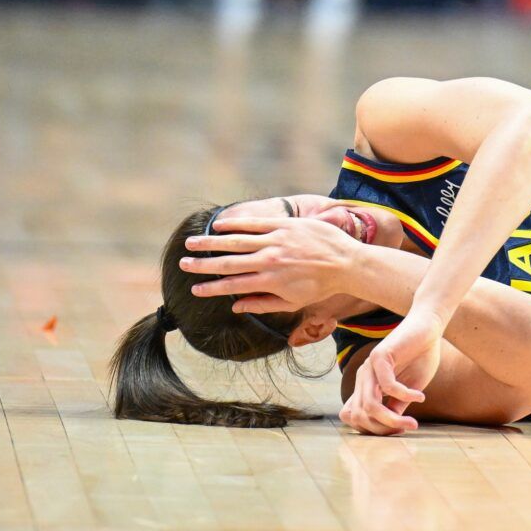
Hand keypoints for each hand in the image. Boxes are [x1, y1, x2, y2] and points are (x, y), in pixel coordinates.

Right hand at [179, 215, 361, 313]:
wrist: (347, 263)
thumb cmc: (320, 286)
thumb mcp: (292, 302)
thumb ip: (262, 304)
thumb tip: (236, 307)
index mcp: (269, 282)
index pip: (232, 285)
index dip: (211, 288)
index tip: (195, 288)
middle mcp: (269, 261)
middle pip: (228, 262)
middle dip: (203, 265)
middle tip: (183, 264)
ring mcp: (276, 240)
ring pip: (237, 240)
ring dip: (211, 242)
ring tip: (192, 243)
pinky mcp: (285, 225)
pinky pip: (255, 223)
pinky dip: (236, 223)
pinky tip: (219, 224)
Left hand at [340, 316, 442, 435]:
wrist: (429, 327)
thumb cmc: (421, 356)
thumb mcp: (409, 389)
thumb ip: (397, 406)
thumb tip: (391, 426)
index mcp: (366, 385)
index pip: (354, 417)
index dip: (372, 430)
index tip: (399, 431)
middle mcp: (363, 377)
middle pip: (360, 416)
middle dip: (383, 429)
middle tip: (407, 428)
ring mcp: (369, 366)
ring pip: (370, 405)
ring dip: (392, 420)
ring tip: (412, 423)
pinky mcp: (380, 356)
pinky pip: (388, 386)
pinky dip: (405, 396)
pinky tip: (420, 396)